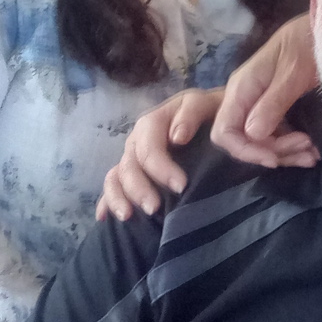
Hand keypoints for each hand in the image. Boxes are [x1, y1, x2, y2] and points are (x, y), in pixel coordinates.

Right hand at [97, 89, 222, 219]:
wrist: (218, 120)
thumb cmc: (213, 114)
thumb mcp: (206, 104)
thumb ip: (191, 113)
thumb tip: (176, 137)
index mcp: (155, 121)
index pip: (149, 146)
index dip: (160, 167)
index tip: (181, 186)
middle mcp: (139, 139)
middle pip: (129, 165)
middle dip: (138, 188)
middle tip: (154, 209)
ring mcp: (133, 157)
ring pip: (116, 176)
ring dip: (119, 197)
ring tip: (127, 217)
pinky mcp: (132, 173)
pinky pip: (113, 186)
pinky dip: (107, 201)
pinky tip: (104, 217)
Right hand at [212, 16, 320, 166]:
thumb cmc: (307, 44)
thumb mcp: (293, 73)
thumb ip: (273, 103)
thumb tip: (253, 134)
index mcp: (241, 88)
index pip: (224, 131)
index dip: (245, 151)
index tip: (273, 158)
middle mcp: (245, 99)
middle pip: (244, 140)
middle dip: (273, 151)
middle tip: (306, 147)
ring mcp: (259, 105)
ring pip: (263, 142)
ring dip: (286, 153)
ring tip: (313, 154)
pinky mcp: (275, 109)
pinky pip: (278, 135)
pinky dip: (293, 147)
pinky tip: (313, 151)